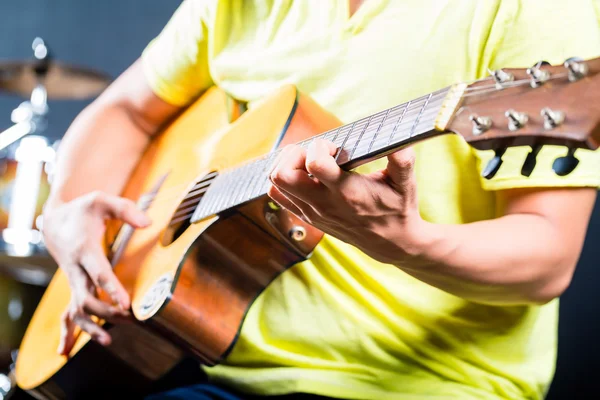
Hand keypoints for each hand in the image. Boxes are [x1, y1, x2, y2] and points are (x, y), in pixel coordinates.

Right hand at [42, 191, 150, 355]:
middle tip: (130, 319)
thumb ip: (125, 209)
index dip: (112, 289)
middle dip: (107, 312)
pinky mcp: (73, 287)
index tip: (126, 303)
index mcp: (84, 249)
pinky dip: (66, 332)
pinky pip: (67, 313)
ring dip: (90, 328)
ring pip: (75, 311)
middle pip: (86, 298)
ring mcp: (73, 281)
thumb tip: (148, 223)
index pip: (99, 273)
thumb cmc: (84, 210)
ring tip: (108, 340)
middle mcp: (76, 269)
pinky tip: (64, 351)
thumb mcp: (102, 200)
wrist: (55, 221)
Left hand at [267, 139, 429, 263]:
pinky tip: (303, 174)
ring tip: (306, 161)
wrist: (390, 243)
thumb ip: (403, 161)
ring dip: (285, 164)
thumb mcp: (405, 184)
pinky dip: (282, 179)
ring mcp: (311, 212)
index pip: (314, 163)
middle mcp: (323, 203)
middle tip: (312, 152)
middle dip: (294, 153)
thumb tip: (402, 142)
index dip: (319, 146)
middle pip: (283, 174)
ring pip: (275, 183)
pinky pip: (277, 195)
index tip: (334, 147)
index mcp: (347, 192)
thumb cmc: (397, 209)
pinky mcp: (306, 217)